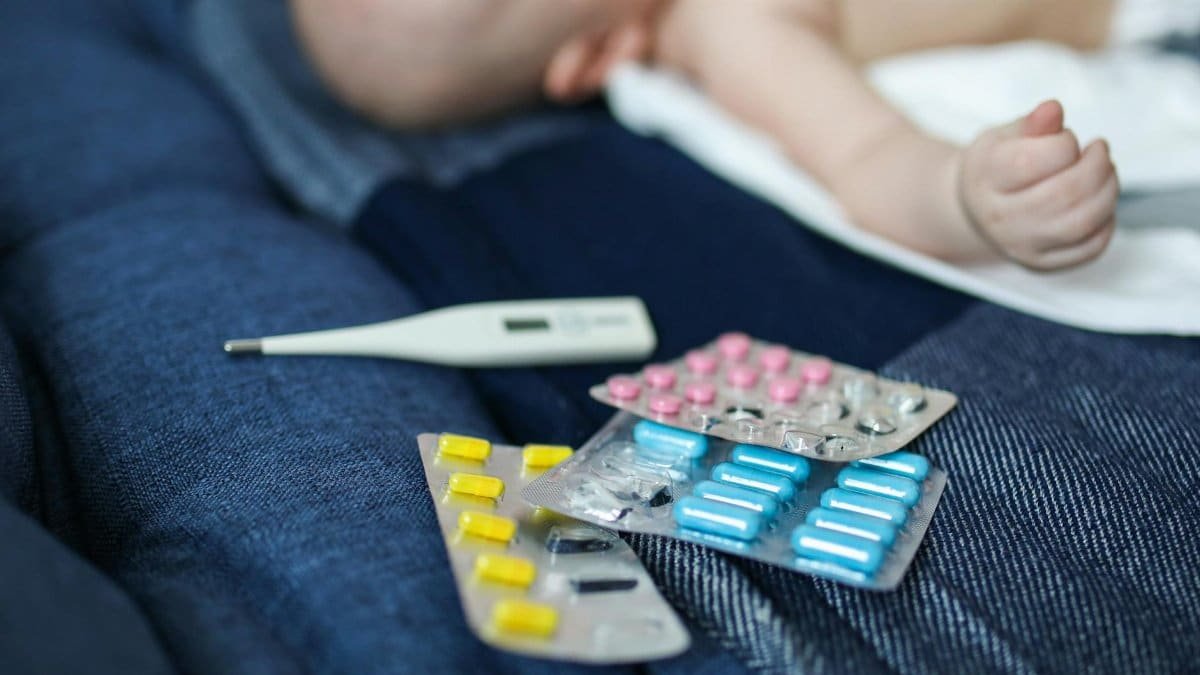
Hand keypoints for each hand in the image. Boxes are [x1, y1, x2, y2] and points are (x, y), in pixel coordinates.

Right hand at [959, 100, 1118, 270]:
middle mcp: (1000, 218)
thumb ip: (1031, 124)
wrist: (976, 211)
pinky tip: (1097, 205)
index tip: (1066, 139)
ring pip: (1082, 222)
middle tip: (1099, 151)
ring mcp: (1022, 246)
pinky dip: (1106, 223)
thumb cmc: (996, 168)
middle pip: (1066, 193)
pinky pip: (1090, 248)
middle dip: (1097, 166)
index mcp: (986, 179)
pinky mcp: (1043, 264)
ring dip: (1108, 191)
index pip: (1034, 161)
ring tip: (1105, 174)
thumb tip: (1053, 110)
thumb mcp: (1004, 138)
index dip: (1065, 143)